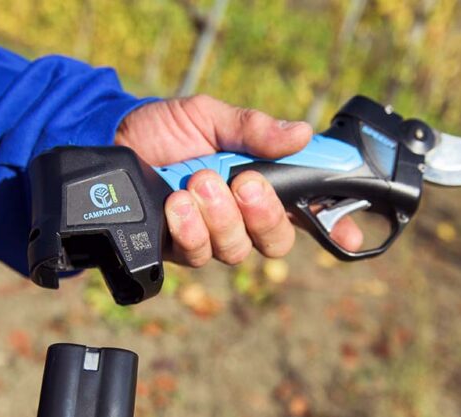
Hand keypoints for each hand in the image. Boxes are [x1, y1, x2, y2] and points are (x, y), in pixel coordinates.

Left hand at [115, 94, 361, 265]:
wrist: (109, 141)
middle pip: (275, 241)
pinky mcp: (176, 249)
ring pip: (236, 251)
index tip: (351, 236)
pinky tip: (176, 206)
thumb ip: (252, 129)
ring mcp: (208, 236)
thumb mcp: (209, 117)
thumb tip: (301, 134)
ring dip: (221, 217)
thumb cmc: (163, 129)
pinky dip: (190, 229)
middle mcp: (239, 217)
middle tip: (244, 184)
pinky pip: (196, 255)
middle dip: (264, 216)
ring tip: (198, 183)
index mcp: (258, 184)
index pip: (304, 211)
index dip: (334, 227)